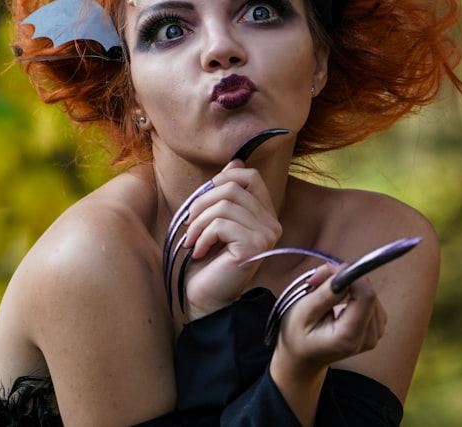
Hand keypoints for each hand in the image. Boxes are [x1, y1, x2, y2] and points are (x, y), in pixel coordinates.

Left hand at [177, 160, 281, 318]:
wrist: (204, 300)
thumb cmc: (207, 263)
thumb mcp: (214, 220)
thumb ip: (225, 194)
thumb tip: (235, 161)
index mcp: (265, 215)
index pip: (250, 176)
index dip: (223, 179)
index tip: (203, 200)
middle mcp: (272, 224)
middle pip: (232, 187)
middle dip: (202, 201)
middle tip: (189, 224)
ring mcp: (266, 236)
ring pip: (224, 204)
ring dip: (198, 221)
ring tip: (191, 240)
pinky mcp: (253, 247)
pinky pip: (221, 224)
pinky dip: (201, 236)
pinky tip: (197, 251)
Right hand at [272, 263, 387, 375]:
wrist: (304, 358)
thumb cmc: (298, 337)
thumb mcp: (303, 313)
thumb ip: (326, 293)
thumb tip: (343, 272)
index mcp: (350, 337)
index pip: (366, 296)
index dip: (352, 276)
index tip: (329, 271)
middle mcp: (368, 338)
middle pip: (368, 293)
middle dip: (346, 279)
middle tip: (319, 280)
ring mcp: (374, 334)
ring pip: (370, 293)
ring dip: (349, 285)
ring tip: (325, 291)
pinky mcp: (376, 328)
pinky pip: (370, 299)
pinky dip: (354, 292)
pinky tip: (339, 299)